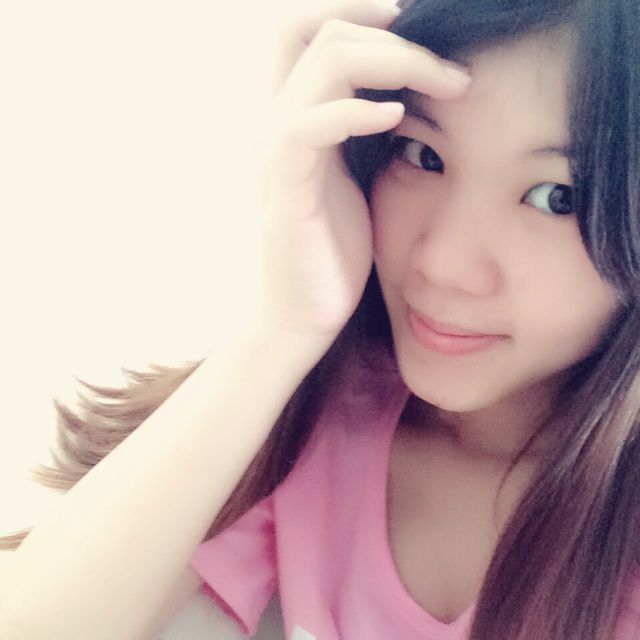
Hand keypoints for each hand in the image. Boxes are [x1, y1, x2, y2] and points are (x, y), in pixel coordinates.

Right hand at [257, 0, 470, 338]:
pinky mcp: (286, 191)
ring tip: (444, 84)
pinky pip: (309, 129)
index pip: (310, 33)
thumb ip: (367, 134)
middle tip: (447, 62)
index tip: (418, 25)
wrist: (304, 313)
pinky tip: (397, 120)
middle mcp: (281, 126)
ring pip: (320, 67)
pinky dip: (355, 113)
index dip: (359, 13)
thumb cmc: (334, 252)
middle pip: (316, 32)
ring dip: (391, 62)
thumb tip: (407, 98)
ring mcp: (279, 156)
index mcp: (299, 120)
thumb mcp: (357, 180)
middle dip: (389, 33)